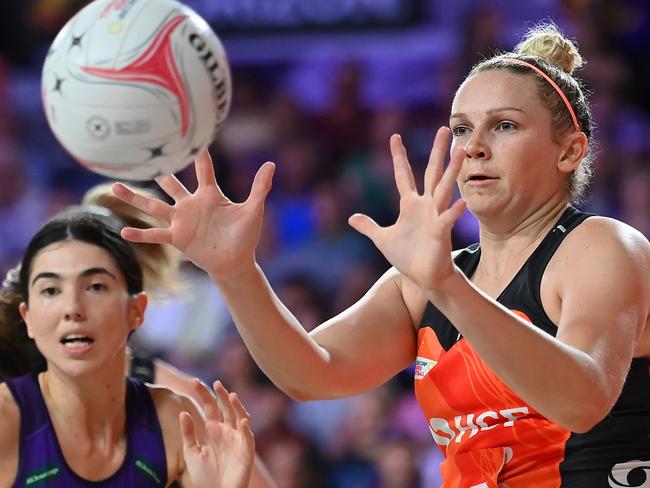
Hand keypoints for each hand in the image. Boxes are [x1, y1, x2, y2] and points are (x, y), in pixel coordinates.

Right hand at [111, 150, 274, 277]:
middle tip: (141, 152)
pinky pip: (155, 234)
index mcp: (210, 195)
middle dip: (158, 170)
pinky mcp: (177, 237)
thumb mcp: (253, 210)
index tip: (189, 135)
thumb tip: (271, 164)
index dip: (198, 154)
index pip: (203, 169)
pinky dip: (140, 234)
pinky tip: (123, 231)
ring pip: (154, 205)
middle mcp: (191, 204)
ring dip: (135, 197)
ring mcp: (181, 220)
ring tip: (114, 185)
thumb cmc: (245, 236)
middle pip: (171, 184)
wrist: (236, 262)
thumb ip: (259, 188)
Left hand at [180, 380, 254, 487]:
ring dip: (237, 406)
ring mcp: (237, 439)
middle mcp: (226, 430)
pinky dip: (245, 428)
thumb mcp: (191, 453)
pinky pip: (247, 437)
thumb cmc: (203, 476)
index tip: (194, 381)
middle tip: (216, 383)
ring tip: (231, 396)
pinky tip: (241, 420)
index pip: (209, 406)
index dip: (204, 393)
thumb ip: (188, 433)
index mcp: (213, 429)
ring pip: (239, 417)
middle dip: (222, 395)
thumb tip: (183, 412)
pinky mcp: (245, 451)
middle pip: (226, 407)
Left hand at [348, 128, 465, 291]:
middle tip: (444, 129)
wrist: (424, 277)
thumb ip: (368, 227)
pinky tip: (461, 202)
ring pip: (444, 189)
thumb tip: (351, 218)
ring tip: (460, 150)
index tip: (394, 136)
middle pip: (431, 172)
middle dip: (437, 151)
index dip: (399, 156)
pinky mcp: (441, 232)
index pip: (404, 175)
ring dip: (452, 171)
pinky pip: (447, 219)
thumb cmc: (407, 257)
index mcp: (410, 204)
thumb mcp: (382, 239)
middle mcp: (425, 205)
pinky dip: (453, 212)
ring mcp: (435, 217)